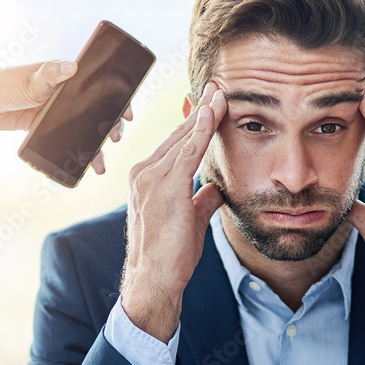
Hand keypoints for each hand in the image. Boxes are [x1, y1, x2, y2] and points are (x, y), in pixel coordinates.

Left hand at [0, 60, 132, 174]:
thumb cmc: (1, 84)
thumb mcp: (29, 80)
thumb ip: (50, 74)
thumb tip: (73, 66)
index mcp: (65, 79)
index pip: (99, 87)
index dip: (118, 100)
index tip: (128, 114)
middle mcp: (63, 94)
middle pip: (96, 112)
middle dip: (109, 128)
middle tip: (113, 140)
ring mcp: (54, 112)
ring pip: (82, 131)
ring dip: (93, 148)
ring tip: (99, 166)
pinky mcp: (42, 127)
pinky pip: (64, 141)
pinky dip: (74, 154)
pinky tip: (80, 167)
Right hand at [119, 82, 226, 340]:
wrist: (154, 279)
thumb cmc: (171, 255)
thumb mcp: (190, 221)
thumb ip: (201, 200)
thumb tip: (216, 189)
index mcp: (148, 178)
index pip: (176, 143)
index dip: (195, 122)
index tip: (210, 102)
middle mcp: (144, 173)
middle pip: (178, 134)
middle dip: (199, 109)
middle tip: (217, 85)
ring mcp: (150, 178)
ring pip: (183, 138)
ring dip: (203, 113)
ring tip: (220, 92)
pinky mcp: (164, 188)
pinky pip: (187, 152)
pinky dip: (200, 130)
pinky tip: (212, 112)